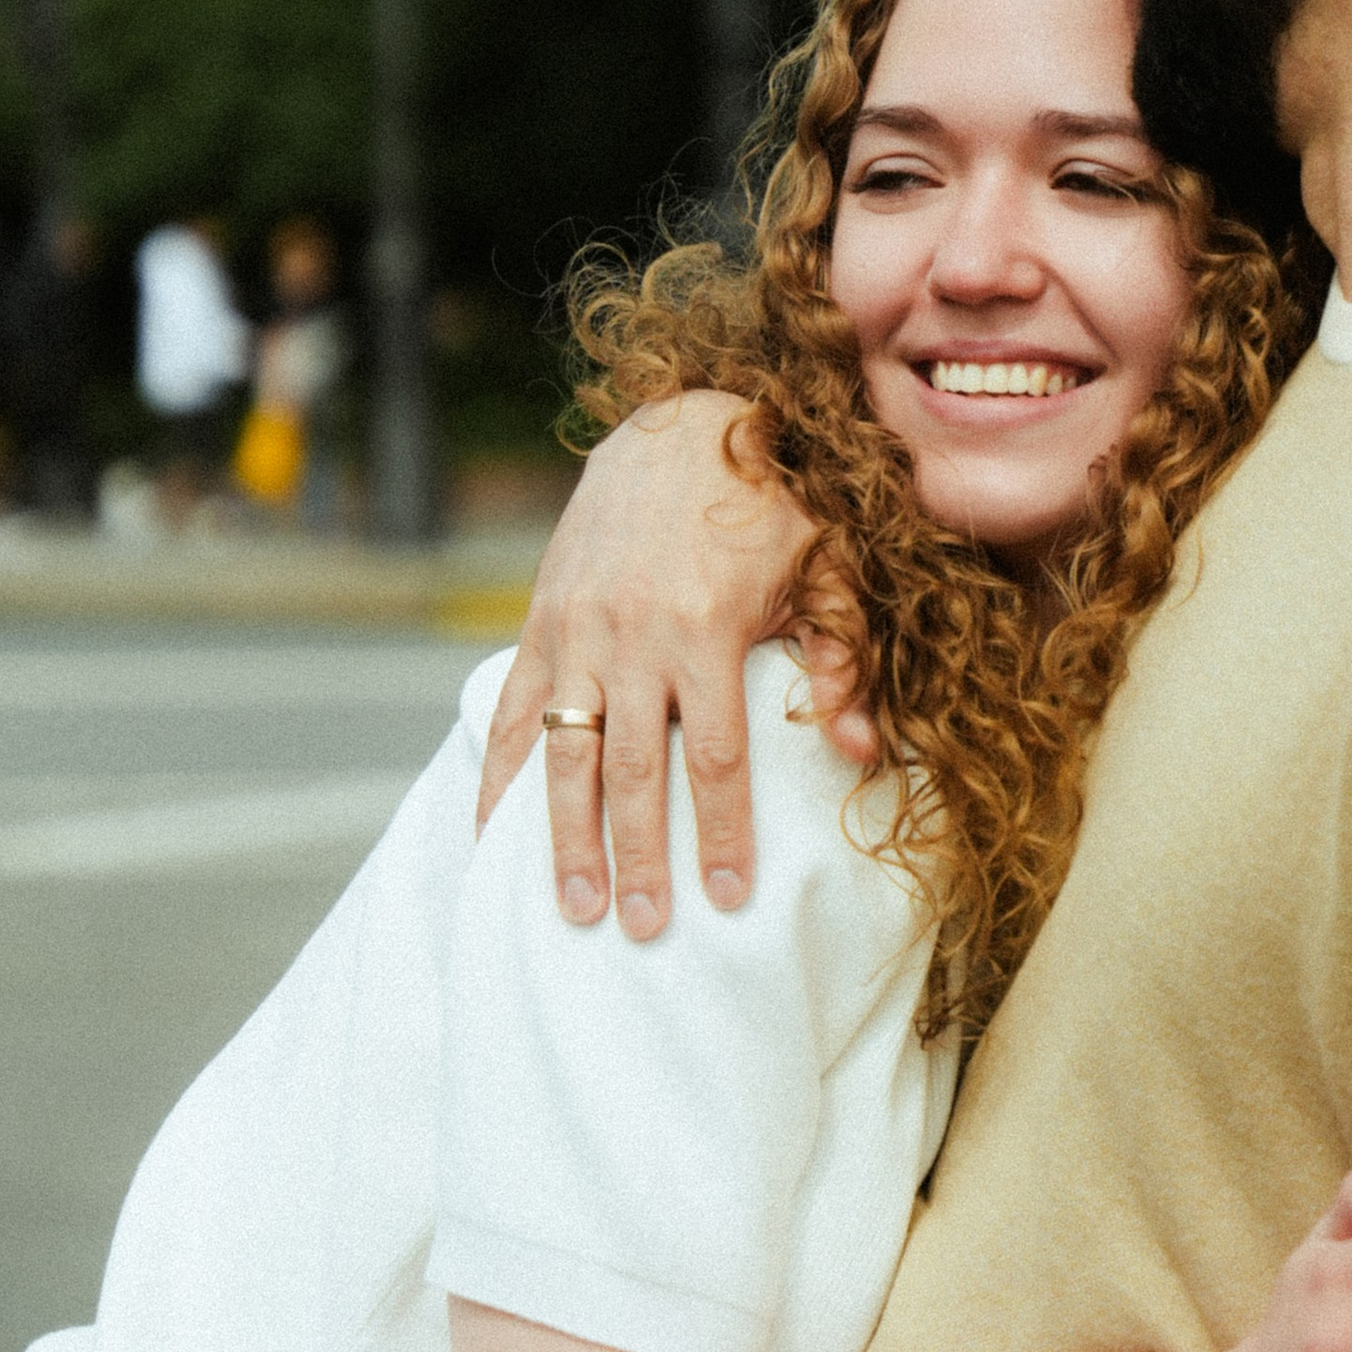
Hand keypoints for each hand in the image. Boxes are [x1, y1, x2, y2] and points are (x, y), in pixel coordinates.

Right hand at [477, 392, 855, 936]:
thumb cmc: (771, 502)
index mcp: (704, 627)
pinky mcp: (540, 623)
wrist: (682, 420)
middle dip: (639, 857)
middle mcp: (630, 635)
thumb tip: (858, 753)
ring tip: (574, 909)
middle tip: (644, 931)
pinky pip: (512, 713)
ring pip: (562, 752)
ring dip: (564, 838)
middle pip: (632, 771)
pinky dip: (499, 779)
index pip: (714, 756)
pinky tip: (493, 839)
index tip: (731, 900)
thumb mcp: (827, 566)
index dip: (722, 833)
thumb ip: (843, 660)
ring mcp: (575, 631)